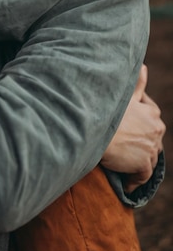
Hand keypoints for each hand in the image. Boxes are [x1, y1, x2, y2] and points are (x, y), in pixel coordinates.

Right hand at [100, 64, 164, 191]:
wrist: (93, 128)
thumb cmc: (104, 108)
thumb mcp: (122, 93)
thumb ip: (136, 83)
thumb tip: (145, 66)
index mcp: (151, 111)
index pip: (152, 116)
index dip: (141, 123)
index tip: (129, 128)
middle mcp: (156, 129)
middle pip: (153, 139)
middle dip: (142, 144)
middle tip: (125, 148)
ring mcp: (150, 147)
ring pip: (149, 158)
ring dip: (138, 162)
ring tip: (124, 165)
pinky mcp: (143, 163)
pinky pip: (143, 176)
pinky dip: (135, 181)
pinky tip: (126, 184)